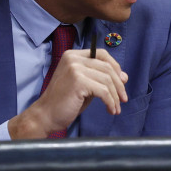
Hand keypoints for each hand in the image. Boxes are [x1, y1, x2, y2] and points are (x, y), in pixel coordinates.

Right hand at [8, 49, 128, 138]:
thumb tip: (124, 76)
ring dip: (115, 96)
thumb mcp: (87, 86)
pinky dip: (110, 102)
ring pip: (107, 80)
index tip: (122, 82)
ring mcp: (75, 69)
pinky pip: (103, 91)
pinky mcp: (78, 81)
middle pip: (107, 67)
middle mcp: (73, 58)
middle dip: (119, 85)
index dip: (116, 67)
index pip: (102, 54)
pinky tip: (111, 110)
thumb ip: (102, 78)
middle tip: (123, 99)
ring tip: (116, 108)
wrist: (46, 116)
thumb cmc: (66, 101)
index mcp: (73, 55)